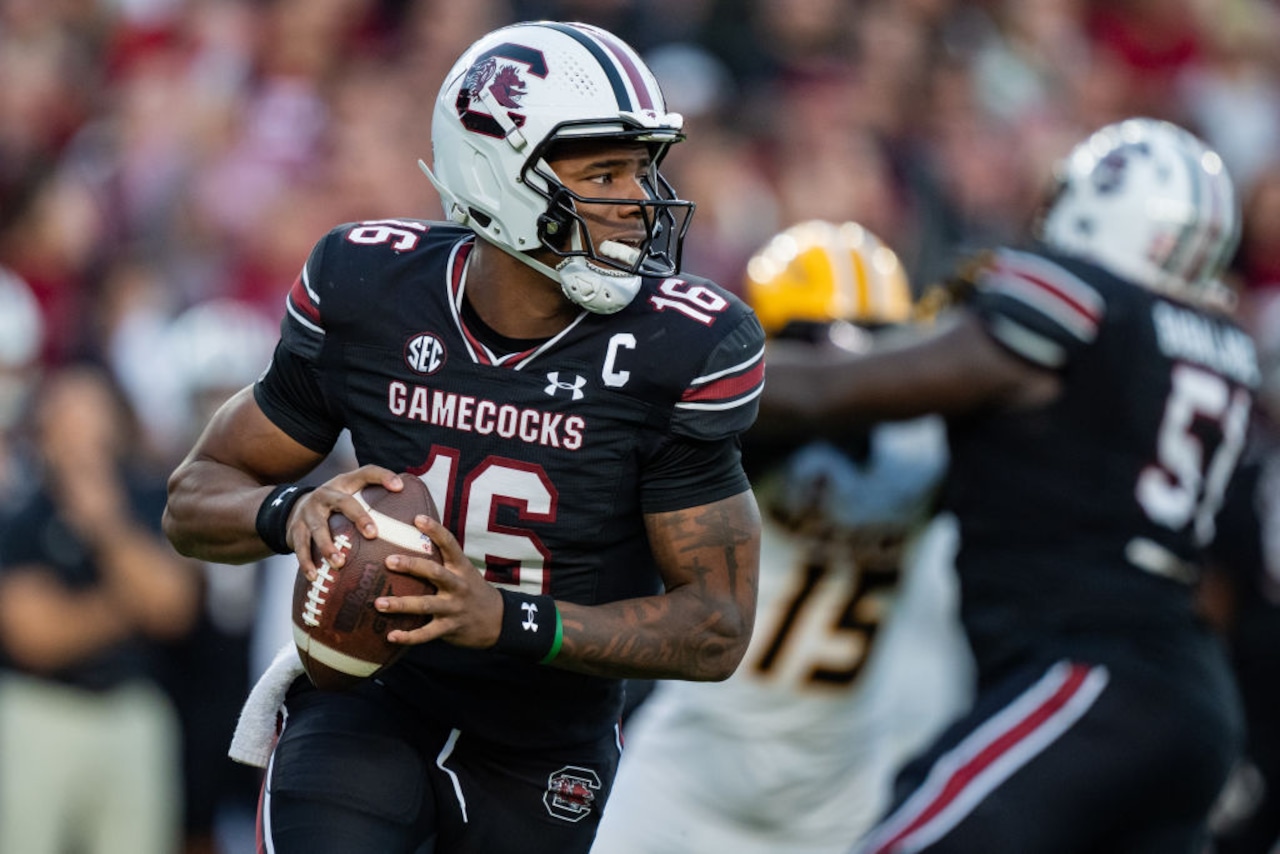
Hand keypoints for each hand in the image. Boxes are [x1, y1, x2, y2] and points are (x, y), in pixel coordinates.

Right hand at [285, 465, 402, 580]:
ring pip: (319, 528)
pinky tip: (314, 576)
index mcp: (344, 484)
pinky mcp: (295, 529)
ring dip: (328, 546)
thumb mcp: (352, 495)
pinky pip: (300, 547)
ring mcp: (309, 511)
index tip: (400, 487)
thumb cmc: (336, 506)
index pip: (366, 473)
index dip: (383, 477)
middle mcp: (326, 494)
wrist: (293, 508)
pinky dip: (307, 562)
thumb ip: (375, 500)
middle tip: (373, 534)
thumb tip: (415, 516)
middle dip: (359, 517)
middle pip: (344, 502)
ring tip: (339, 562)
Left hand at [375, 515, 503, 648]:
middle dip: (411, 566)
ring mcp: (453, 608)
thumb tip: (412, 537)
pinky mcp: (449, 628)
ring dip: (401, 604)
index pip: (449, 544)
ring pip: (425, 605)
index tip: (417, 518)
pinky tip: (391, 636)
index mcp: (461, 567)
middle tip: (388, 560)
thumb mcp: (464, 571)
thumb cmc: (472, 590)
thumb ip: (443, 560)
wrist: (497, 620)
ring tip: (379, 603)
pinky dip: (408, 636)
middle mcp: (458, 585)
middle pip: (434, 572)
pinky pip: (426, 634)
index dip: (435, 530)